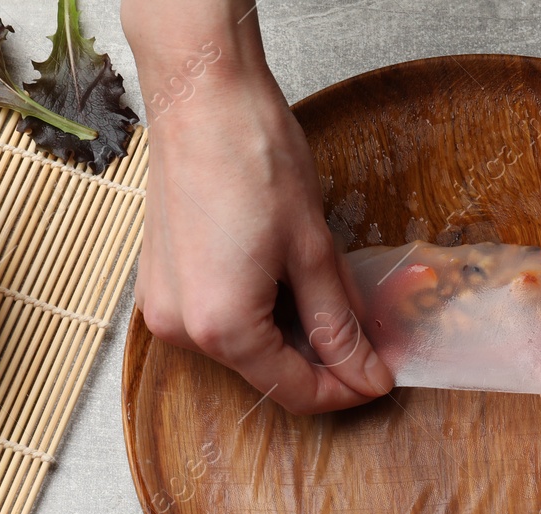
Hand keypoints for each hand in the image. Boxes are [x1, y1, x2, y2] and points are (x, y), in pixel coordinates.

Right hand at [123, 2, 391, 412]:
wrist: (202, 97)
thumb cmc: (254, 159)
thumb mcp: (313, 252)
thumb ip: (339, 325)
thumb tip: (367, 374)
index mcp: (221, 328)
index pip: (292, 390)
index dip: (344, 390)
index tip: (380, 377)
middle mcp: (181, 329)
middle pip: (266, 371)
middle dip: (319, 360)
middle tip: (364, 333)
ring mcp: (163, 306)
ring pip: (243, 346)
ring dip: (289, 333)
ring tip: (324, 293)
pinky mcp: (160, 283)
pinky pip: (218, 318)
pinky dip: (257, 311)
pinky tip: (285, 279)